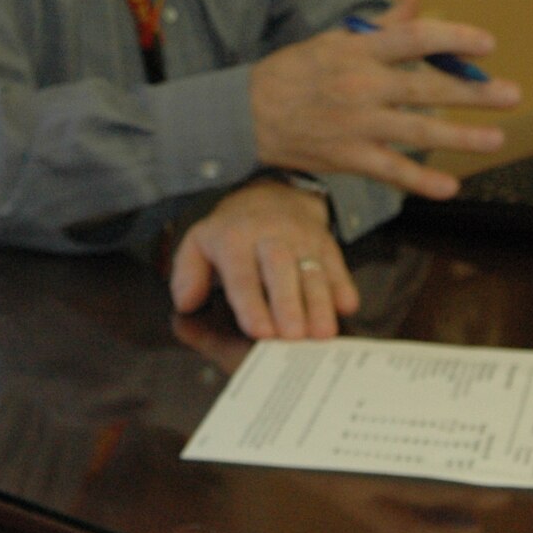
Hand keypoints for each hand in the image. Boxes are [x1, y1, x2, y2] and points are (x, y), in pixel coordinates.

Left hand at [168, 179, 358, 339]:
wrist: (271, 195)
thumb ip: (187, 275)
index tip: (260, 331)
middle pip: (280, 268)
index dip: (251, 303)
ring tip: (321, 333)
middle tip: (293, 337)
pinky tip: (346, 305)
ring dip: (318, 301)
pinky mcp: (325, 242)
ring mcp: (301, 238)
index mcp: (234, 238)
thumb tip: (186, 303)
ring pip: (311, 269)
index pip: (242, 274)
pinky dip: (343, 284)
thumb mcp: (199, 244)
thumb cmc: (232, 231)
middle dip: (288, 303)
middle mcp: (269, 235)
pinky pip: (336, 262)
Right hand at [250, 0, 521, 198]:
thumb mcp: (333, 39)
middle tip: (512, 95)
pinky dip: (420, 182)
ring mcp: (356, 125)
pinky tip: (451, 187)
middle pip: (427, 88)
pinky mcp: (348, 158)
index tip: (488, 45)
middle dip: (474, 93)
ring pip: (418, 132)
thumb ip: (380, 26)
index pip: (414, 39)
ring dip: (461, 137)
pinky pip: (391, 171)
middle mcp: (361, 86)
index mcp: (358, 52)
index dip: (454, 39)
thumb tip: (417, 1)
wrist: (245, 116)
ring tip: (497, 139)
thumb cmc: (293, 72)